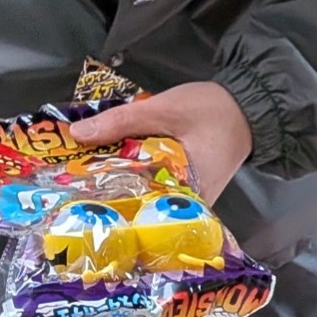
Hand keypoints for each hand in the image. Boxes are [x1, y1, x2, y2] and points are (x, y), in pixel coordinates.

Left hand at [68, 81, 252, 200]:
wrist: (248, 110)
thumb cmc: (212, 111)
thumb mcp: (163, 109)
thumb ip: (121, 122)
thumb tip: (78, 134)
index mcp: (185, 192)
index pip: (138, 207)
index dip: (104, 204)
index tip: (73, 198)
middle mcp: (189, 205)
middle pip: (140, 206)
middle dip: (106, 196)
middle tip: (69, 189)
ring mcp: (190, 199)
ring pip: (146, 198)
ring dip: (119, 187)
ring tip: (83, 180)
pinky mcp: (188, 189)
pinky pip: (155, 189)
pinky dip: (135, 179)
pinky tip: (112, 169)